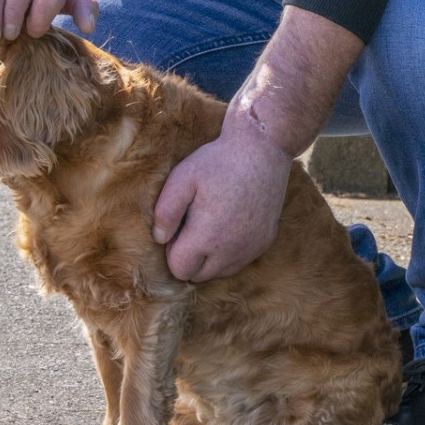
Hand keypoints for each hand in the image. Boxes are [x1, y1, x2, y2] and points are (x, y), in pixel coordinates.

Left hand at [152, 100, 292, 281]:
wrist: (262, 148)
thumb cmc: (218, 161)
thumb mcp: (183, 178)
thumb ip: (165, 212)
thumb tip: (159, 239)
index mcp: (208, 237)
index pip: (179, 269)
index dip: (172, 250)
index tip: (178, 226)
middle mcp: (232, 251)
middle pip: (199, 276)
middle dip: (190, 257)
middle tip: (192, 224)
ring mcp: (251, 249)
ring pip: (220, 272)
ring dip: (210, 257)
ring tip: (211, 223)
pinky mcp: (265, 242)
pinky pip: (240, 260)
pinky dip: (230, 250)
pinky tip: (229, 222)